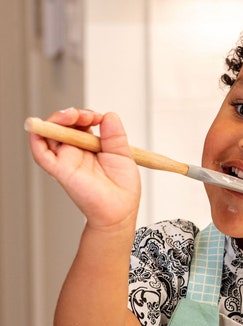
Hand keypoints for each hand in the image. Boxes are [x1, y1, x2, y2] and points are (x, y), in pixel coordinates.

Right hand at [28, 107, 140, 229]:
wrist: (120, 211)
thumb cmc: (122, 188)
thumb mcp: (122, 153)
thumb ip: (114, 134)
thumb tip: (108, 115)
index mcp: (88, 148)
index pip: (78, 124)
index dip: (85, 115)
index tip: (98, 117)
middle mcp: (74, 153)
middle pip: (61, 126)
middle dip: (70, 114)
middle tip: (85, 115)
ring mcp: (66, 161)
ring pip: (48, 135)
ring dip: (56, 120)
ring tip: (71, 116)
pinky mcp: (60, 171)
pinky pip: (41, 154)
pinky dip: (37, 139)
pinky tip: (44, 128)